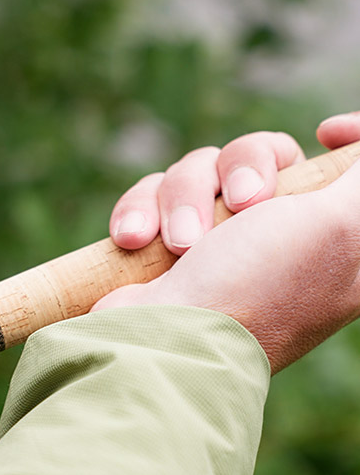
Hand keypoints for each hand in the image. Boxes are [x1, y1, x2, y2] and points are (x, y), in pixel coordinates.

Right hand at [94, 113, 359, 372]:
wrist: (163, 341)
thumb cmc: (258, 289)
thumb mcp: (343, 225)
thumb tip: (357, 146)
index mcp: (334, 235)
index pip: (347, 166)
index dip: (348, 137)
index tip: (324, 132)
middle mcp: (278, 235)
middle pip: (263, 152)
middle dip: (243, 169)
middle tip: (243, 206)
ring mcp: (218, 243)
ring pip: (201, 168)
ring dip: (184, 199)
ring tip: (179, 244)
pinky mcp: (163, 246)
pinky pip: (152, 192)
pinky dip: (142, 212)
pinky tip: (136, 240)